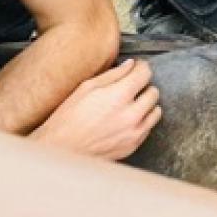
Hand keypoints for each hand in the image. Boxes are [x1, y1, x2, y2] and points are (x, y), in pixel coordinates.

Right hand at [30, 58, 161, 160]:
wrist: (60, 151)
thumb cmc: (68, 119)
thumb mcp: (85, 88)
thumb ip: (112, 75)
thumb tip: (130, 65)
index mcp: (119, 97)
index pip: (145, 73)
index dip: (140, 67)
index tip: (136, 68)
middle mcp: (131, 115)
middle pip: (153, 92)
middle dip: (143, 86)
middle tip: (129, 88)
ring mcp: (134, 133)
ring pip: (155, 111)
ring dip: (145, 105)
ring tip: (129, 105)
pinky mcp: (132, 146)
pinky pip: (148, 128)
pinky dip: (141, 122)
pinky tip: (125, 120)